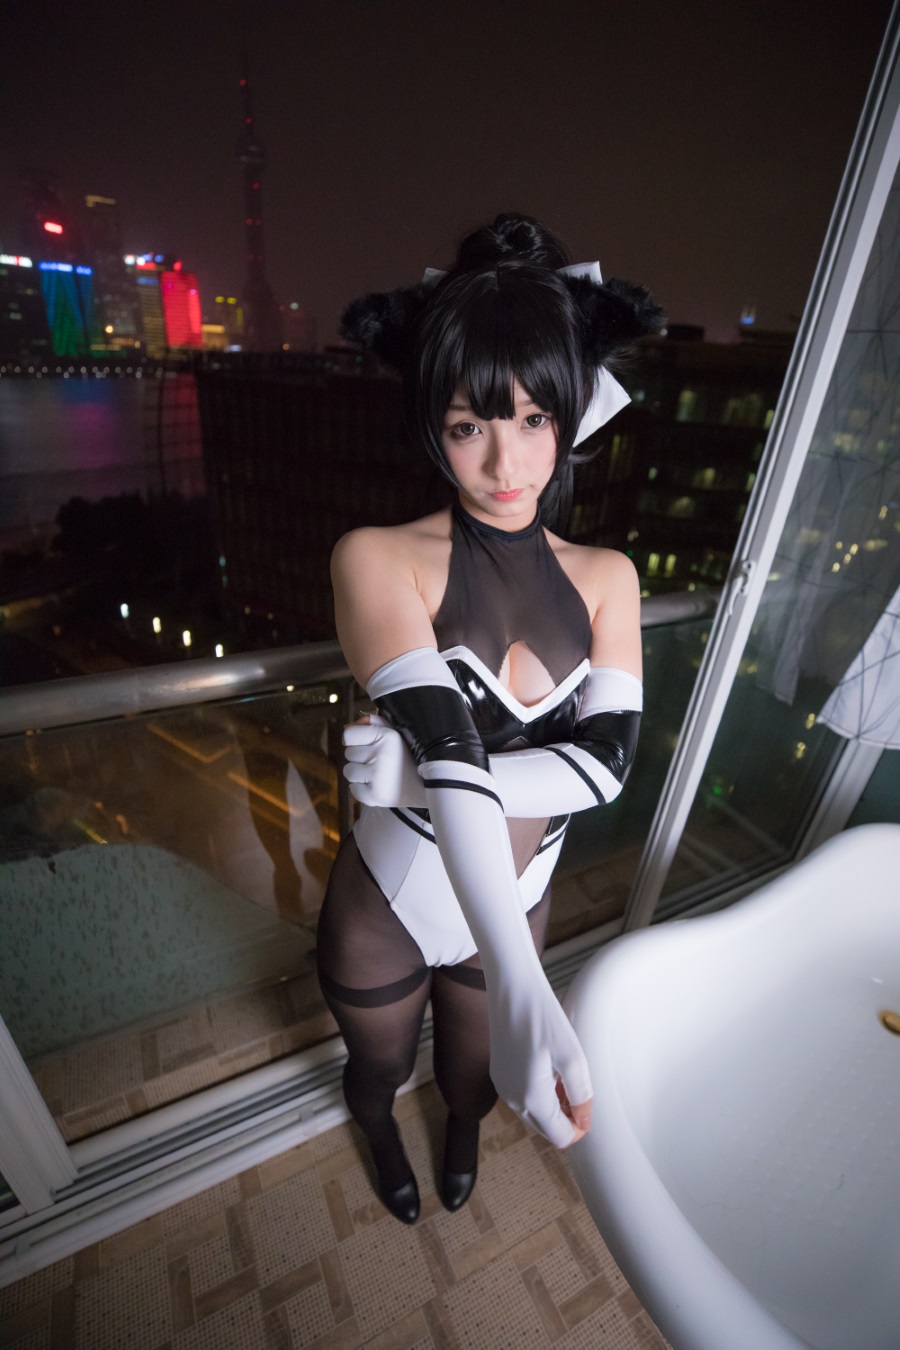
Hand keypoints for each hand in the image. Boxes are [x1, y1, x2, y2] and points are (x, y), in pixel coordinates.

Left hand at [342, 714, 426, 807]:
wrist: (426, 787)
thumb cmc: (408, 756)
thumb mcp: (396, 732)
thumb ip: (372, 723)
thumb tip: (346, 727)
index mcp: (387, 736)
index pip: (348, 735)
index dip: (355, 740)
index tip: (368, 745)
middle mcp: (381, 754)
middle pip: (348, 753)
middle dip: (360, 757)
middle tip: (379, 762)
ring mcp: (376, 776)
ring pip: (348, 771)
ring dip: (359, 773)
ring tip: (378, 774)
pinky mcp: (373, 795)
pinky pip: (352, 789)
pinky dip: (362, 789)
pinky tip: (378, 786)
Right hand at [487, 976, 592, 1148]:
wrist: (512, 989)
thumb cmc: (542, 1017)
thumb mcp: (572, 1057)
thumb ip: (581, 1094)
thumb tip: (583, 1120)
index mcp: (531, 1098)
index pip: (560, 1137)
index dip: (579, 1127)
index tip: (588, 1106)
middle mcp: (512, 1099)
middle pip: (546, 1129)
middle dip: (566, 1118)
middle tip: (578, 1089)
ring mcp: (503, 1087)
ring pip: (534, 1114)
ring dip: (553, 1105)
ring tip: (564, 1076)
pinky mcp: (499, 1075)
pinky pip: (522, 1097)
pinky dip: (538, 1093)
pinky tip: (548, 1068)